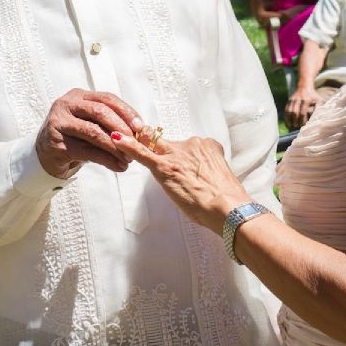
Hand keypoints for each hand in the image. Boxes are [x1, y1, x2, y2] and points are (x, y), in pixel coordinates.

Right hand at [36, 89, 142, 178]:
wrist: (45, 154)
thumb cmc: (75, 136)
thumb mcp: (91, 123)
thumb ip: (109, 122)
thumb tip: (139, 131)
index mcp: (79, 96)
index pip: (107, 99)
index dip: (126, 111)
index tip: (140, 126)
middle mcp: (66, 104)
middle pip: (100, 112)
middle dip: (121, 128)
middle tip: (135, 143)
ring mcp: (59, 122)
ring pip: (93, 132)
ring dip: (115, 147)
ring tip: (129, 158)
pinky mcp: (56, 142)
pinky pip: (86, 151)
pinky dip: (106, 159)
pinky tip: (118, 166)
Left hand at [110, 125, 249, 234]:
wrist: (227, 207)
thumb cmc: (228, 200)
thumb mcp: (221, 178)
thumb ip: (209, 172)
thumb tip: (202, 182)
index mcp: (209, 147)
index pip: (191, 146)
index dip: (185, 156)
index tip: (182, 163)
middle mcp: (192, 145)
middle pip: (170, 142)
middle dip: (159, 145)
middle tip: (148, 146)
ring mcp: (177, 155)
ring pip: (154, 144)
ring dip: (142, 143)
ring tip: (128, 137)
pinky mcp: (165, 167)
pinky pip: (143, 153)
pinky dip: (129, 145)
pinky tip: (118, 139)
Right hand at [284, 88, 321, 128]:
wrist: (305, 87)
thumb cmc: (313, 96)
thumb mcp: (319, 100)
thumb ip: (319, 108)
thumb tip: (318, 117)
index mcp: (306, 100)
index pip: (303, 112)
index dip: (302, 120)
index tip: (303, 125)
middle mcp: (298, 99)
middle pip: (294, 112)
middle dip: (295, 121)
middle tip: (297, 127)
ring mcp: (292, 100)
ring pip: (289, 111)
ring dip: (290, 119)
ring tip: (292, 126)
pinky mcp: (289, 101)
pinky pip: (286, 110)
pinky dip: (286, 116)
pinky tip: (288, 122)